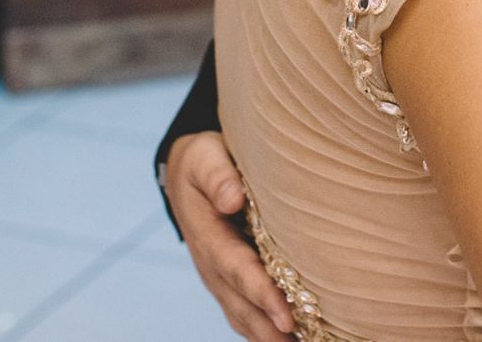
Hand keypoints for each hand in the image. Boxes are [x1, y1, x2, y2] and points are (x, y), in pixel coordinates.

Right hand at [164, 133, 295, 339]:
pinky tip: (295, 339)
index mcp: (209, 237)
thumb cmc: (203, 161)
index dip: (263, 295)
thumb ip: (217, 176)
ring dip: (270, 336)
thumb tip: (232, 199)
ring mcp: (220, 279)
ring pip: (244, 317)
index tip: (287, 317)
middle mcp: (213, 267)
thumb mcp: (204, 158)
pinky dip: (267, 331)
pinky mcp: (230, 283)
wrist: (187, 175)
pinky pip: (247, 313)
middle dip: (272, 329)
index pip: (239, 271)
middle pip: (243, 306)